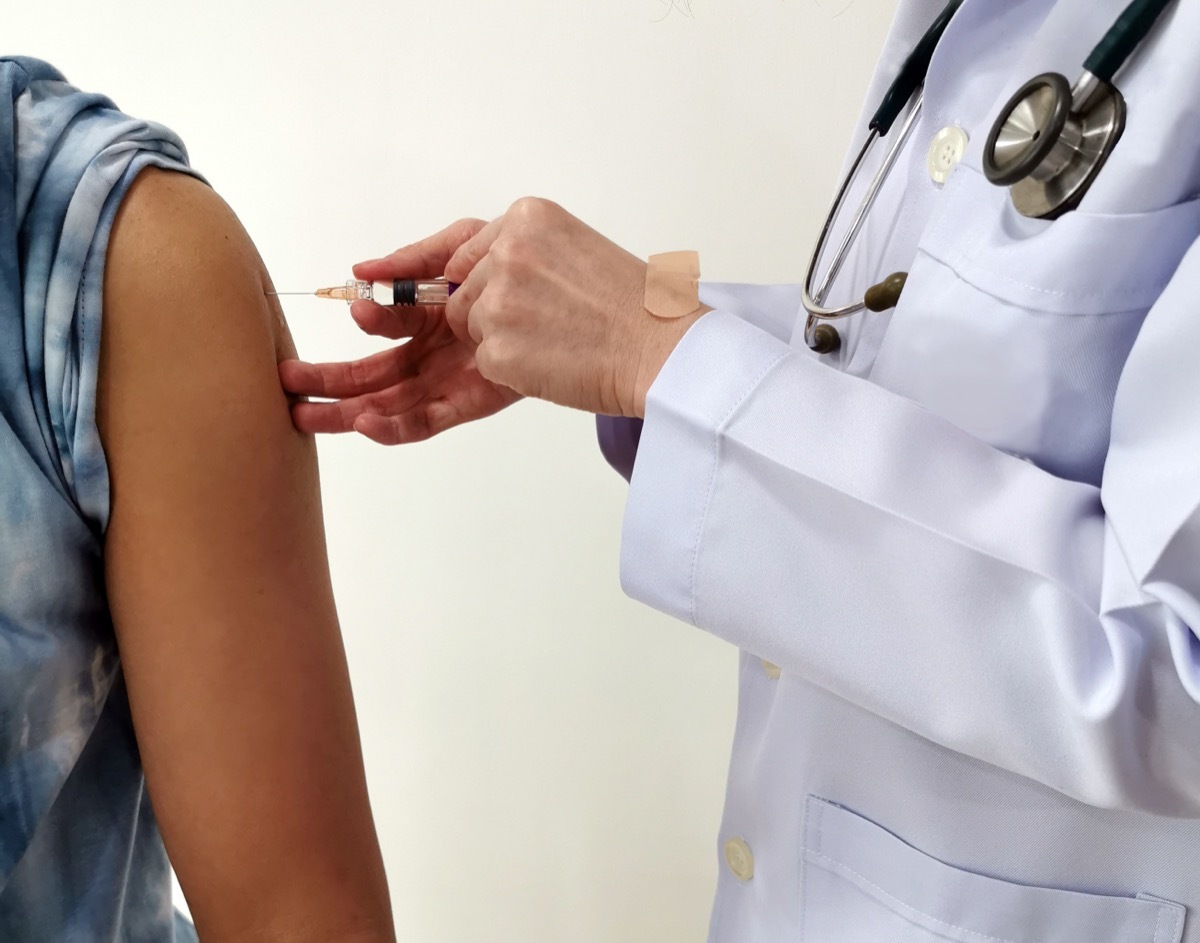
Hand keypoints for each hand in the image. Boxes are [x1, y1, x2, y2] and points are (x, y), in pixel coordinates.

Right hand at [278, 218, 522, 443]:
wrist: (601, 312)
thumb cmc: (536, 271)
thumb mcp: (471, 246)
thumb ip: (418, 257)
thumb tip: (361, 272)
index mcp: (432, 315)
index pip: (385, 324)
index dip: (364, 321)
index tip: (351, 309)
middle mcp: (436, 350)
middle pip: (373, 372)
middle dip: (329, 379)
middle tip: (285, 383)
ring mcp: (452, 380)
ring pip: (388, 401)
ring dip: (345, 408)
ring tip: (303, 415)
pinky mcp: (472, 404)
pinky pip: (426, 420)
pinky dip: (394, 426)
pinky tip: (365, 423)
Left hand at [442, 198, 707, 417]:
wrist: (660, 349)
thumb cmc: (635, 307)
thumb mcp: (578, 247)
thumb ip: (527, 252)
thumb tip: (482, 274)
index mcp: (528, 219)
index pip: (468, 252)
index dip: (481, 281)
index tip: (497, 293)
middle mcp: (507, 253)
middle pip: (466, 293)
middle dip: (495, 313)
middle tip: (548, 325)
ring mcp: (498, 303)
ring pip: (473, 329)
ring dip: (504, 341)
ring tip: (556, 342)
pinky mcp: (497, 350)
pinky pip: (486, 363)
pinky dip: (514, 371)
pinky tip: (555, 362)